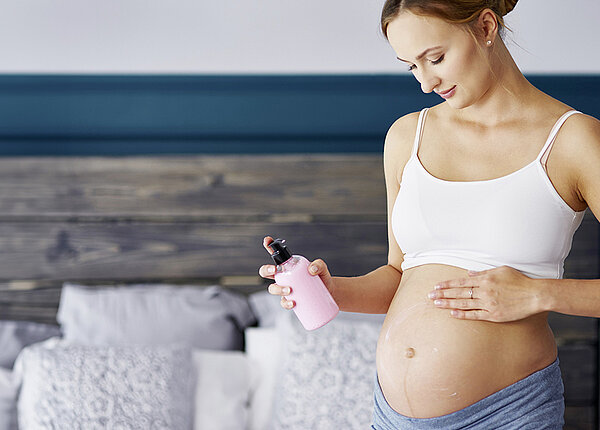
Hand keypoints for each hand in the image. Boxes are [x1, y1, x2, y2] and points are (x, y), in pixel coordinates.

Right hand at [258, 236, 334, 310]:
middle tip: (274, 270)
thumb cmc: (322, 277)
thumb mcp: (322, 268)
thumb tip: (311, 270)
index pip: (276, 255)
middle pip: (266, 272)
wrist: (328, 292)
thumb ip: (318, 265)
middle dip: (266, 269)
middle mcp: (283, 277)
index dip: (269, 246)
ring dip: (277, 289)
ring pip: (273, 288)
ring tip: (289, 290)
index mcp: (287, 266)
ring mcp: (285, 288)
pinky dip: (286, 303)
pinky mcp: (290, 300)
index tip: (267, 241)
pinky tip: (292, 303)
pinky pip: (283, 302)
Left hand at [426, 265, 543, 321]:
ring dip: (449, 304)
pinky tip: (453, 313)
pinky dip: (463, 314)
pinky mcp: (494, 314)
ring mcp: (489, 303)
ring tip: (437, 304)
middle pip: (459, 293)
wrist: (535, 295)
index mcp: (485, 279)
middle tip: (430, 296)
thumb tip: (469, 272)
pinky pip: (475, 315)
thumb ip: (484, 272)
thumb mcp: (501, 270)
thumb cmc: (519, 281)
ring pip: (464, 304)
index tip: (436, 286)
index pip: (461, 282)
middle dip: (443, 294)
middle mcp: (484, 291)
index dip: (447, 284)